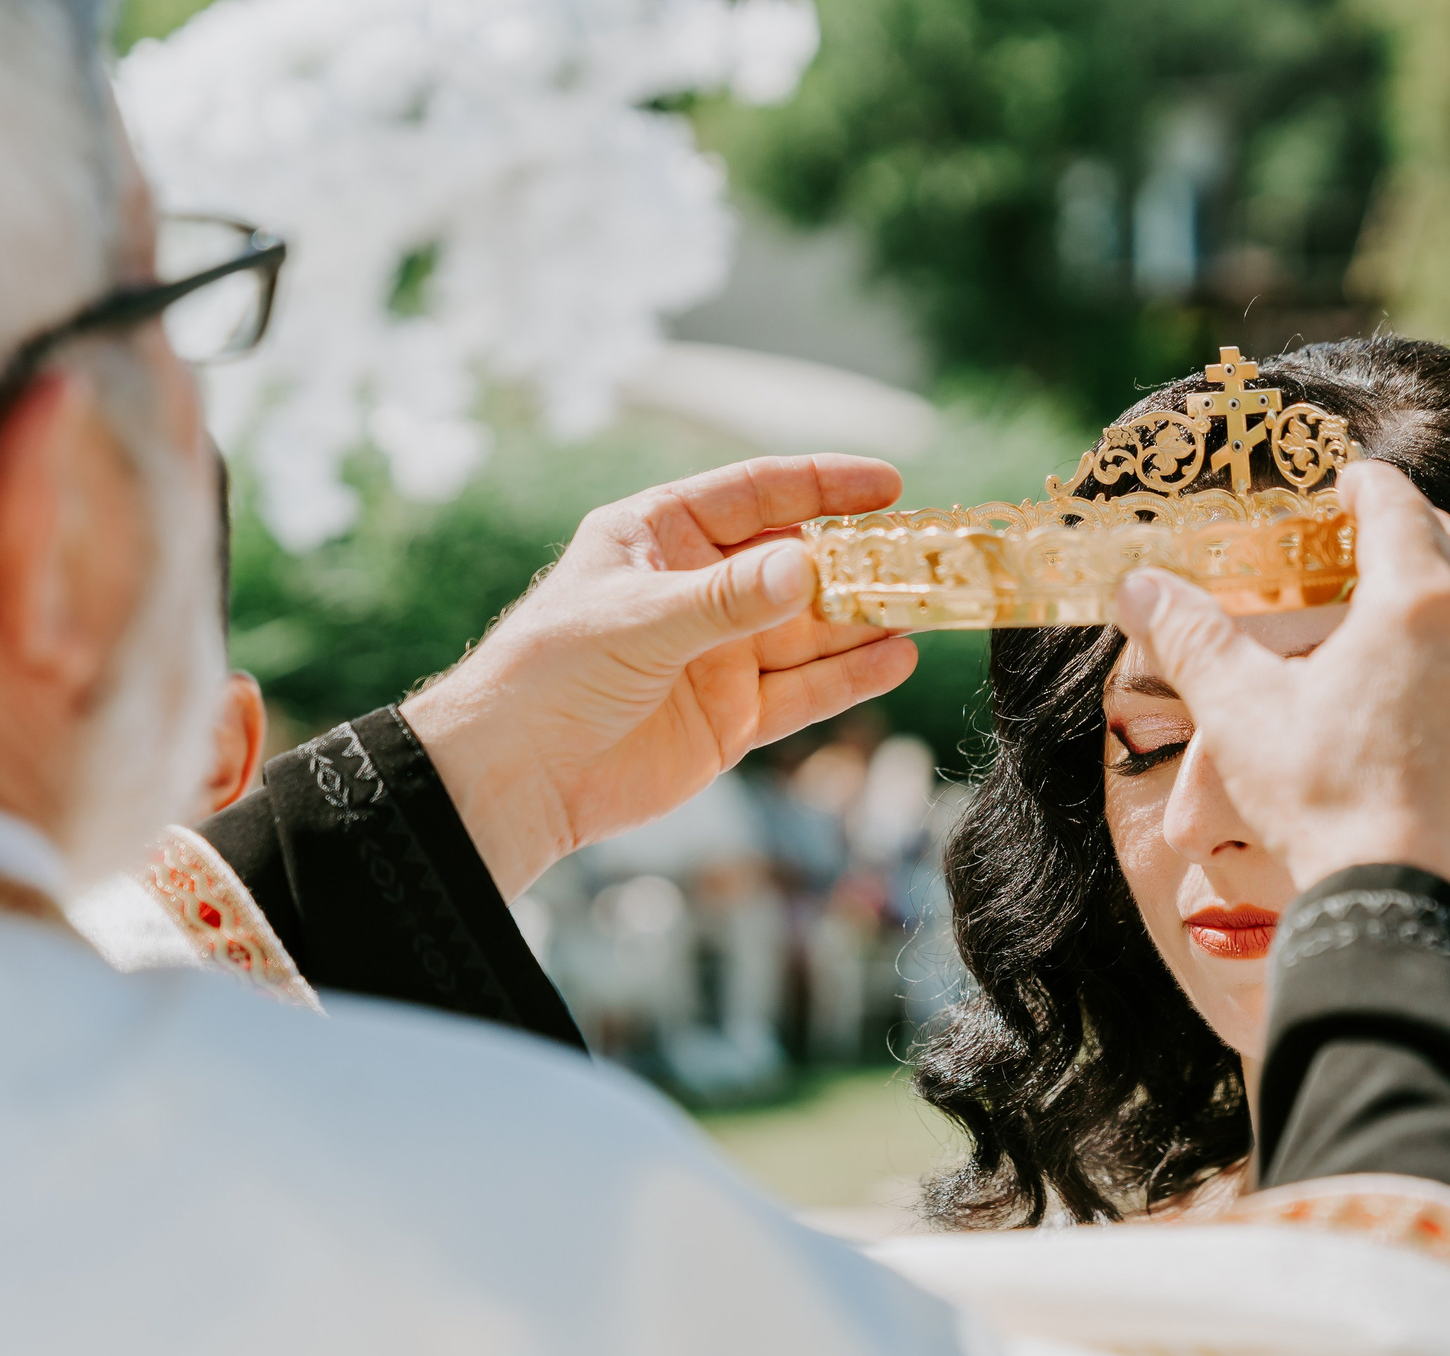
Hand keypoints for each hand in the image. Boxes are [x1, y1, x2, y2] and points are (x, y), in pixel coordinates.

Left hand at [400, 455, 918, 895]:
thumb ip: (728, 599)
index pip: (756, 495)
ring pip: (810, 629)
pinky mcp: (731, 718)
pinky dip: (849, 677)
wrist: (517, 777)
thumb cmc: (551, 674)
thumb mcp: (640, 621)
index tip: (888, 484)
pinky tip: (896, 657)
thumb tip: (806, 566)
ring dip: (867, 617)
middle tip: (929, 552)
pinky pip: (803, 690)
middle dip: (862, 559)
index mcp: (661, 537)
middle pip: (797, 562)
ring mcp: (718, 655)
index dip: (823, 486)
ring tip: (933, 604)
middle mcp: (698, 589)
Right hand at [1111, 460, 1449, 956]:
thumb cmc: (1322, 799)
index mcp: (1416, 603)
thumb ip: (1190, 636)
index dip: (1365, 485)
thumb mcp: (1239, 710)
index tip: (1343, 482)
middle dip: (1421, 529)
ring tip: (1406, 609)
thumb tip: (1137, 586)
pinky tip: (1431, 695)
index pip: (1397, 507)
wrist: (1405, 905)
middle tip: (1381, 531)